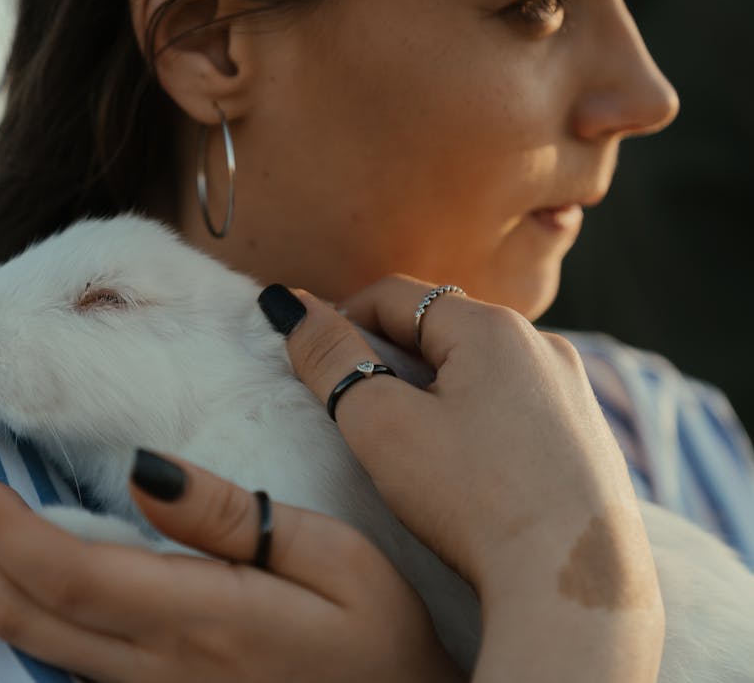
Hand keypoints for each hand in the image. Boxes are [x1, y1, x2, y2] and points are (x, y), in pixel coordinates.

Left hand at [0, 444, 464, 682]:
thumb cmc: (383, 639)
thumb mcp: (338, 558)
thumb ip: (231, 517)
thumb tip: (140, 466)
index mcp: (196, 618)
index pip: (57, 566)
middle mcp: (154, 667)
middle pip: (18, 609)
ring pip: (27, 640)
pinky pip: (59, 659)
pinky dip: (14, 605)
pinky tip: (10, 568)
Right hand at [258, 277, 664, 679]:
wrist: (571, 585)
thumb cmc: (472, 499)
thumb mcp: (379, 423)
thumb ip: (329, 357)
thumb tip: (290, 304)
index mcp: (492, 327)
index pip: (393, 295)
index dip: (341, 320)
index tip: (316, 363)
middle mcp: (542, 345)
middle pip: (439, 329)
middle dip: (390, 358)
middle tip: (357, 410)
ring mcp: (573, 391)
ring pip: (479, 368)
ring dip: (434, 390)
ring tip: (409, 445)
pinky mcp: (588, 436)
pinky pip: (515, 405)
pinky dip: (476, 419)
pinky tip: (463, 469)